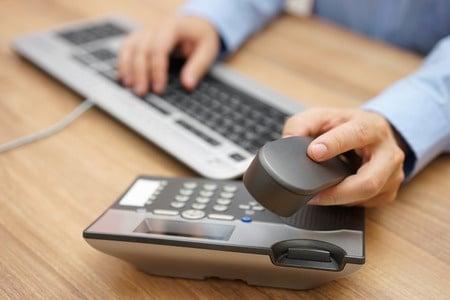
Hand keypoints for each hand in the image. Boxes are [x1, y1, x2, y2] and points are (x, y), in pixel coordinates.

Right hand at [118, 16, 219, 95]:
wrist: (197, 25)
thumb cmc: (201, 38)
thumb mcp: (207, 51)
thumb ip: (197, 67)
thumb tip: (188, 85)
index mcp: (172, 27)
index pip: (159, 48)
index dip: (157, 70)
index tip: (159, 89)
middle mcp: (155, 27)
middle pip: (142, 49)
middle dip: (140, 73)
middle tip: (141, 92)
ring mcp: (146, 31)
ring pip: (130, 47)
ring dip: (127, 67)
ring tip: (128, 86)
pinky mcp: (140, 38)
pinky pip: (127, 47)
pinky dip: (122, 62)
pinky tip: (122, 77)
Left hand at [283, 107, 405, 206]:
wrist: (372, 135)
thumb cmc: (346, 127)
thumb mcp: (323, 117)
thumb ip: (302, 124)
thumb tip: (288, 141)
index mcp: (371, 126)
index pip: (357, 134)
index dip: (334, 144)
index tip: (314, 153)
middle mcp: (388, 151)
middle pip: (369, 180)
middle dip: (338, 191)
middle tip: (312, 194)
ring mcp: (392, 174)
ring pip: (367, 196)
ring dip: (338, 199)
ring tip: (317, 196)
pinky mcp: (389, 191)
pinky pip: (366, 203)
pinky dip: (345, 202)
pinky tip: (334, 195)